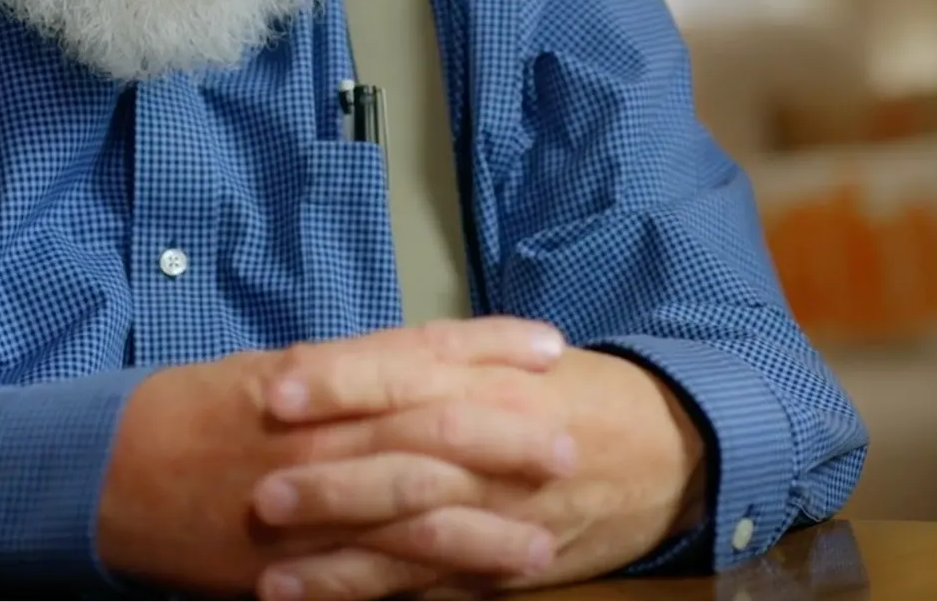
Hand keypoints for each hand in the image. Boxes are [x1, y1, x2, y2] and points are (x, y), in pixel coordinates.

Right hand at [95, 319, 570, 593]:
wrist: (107, 472)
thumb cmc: (191, 413)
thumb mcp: (271, 372)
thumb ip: (348, 376)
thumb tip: (418, 370)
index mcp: (320, 375)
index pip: (423, 351)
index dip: (490, 347)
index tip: (549, 347)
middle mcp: (323, 432)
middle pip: (436, 429)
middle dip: (509, 437)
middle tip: (569, 445)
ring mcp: (312, 501)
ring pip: (417, 512)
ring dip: (487, 528)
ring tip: (544, 539)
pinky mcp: (296, 561)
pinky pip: (374, 574)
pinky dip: (427, 581)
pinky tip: (472, 587)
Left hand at [252, 348, 708, 601]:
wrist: (675, 454)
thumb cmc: (581, 395)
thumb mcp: (518, 359)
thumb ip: (439, 360)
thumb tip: (337, 359)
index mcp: (497, 383)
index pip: (411, 373)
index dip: (344, 381)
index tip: (277, 389)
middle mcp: (499, 451)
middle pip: (410, 462)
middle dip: (335, 482)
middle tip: (261, 491)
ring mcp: (503, 518)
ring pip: (418, 541)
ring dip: (342, 562)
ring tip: (271, 576)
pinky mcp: (505, 570)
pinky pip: (434, 589)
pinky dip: (372, 597)